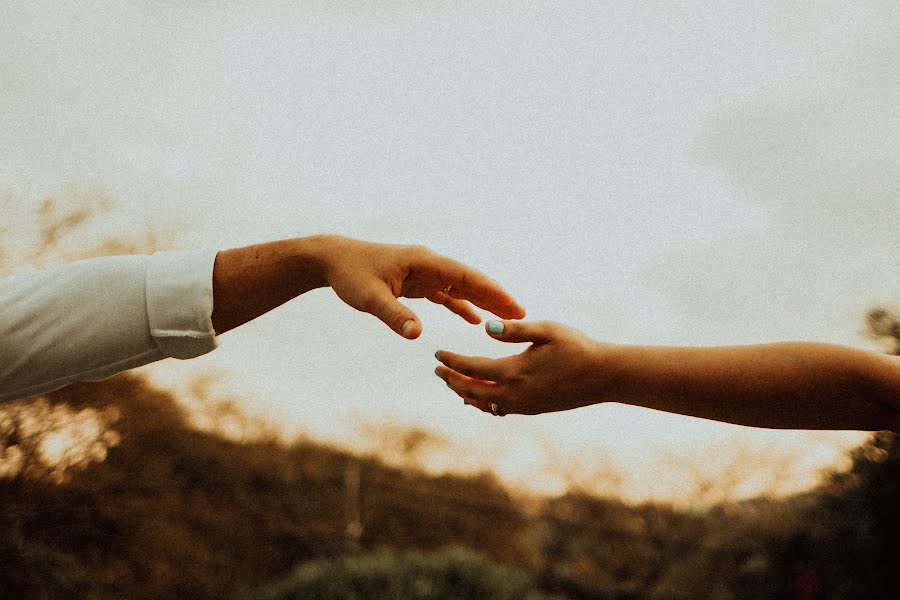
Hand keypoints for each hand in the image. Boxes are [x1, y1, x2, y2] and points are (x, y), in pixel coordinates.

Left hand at [320, 236, 525, 338]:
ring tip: (508, 318)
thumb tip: (417, 336)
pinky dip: (461, 305)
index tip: (513, 306)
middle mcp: (430, 264)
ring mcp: (425, 272)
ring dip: (483, 302)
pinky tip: (474, 320)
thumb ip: (394, 315)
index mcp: (424, 262)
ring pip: (462, 287)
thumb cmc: (351, 275)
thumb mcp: (370, 298)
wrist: (334, 260)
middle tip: (522, 315)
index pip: (465, 277)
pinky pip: (446, 294)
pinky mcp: (418, 282)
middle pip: (470, 281)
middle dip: (496, 297)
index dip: (491, 292)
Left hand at [434, 320, 615, 414]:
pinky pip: (499, 409)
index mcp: (515, 371)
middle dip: (452, 380)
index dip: (452, 361)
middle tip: (438, 370)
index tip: (437, 354)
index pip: (472, 368)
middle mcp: (515, 393)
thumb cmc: (577, 347)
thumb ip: (515, 330)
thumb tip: (487, 328)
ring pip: (484, 404)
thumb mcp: (547, 330)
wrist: (604, 376)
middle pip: (472, 391)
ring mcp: (524, 405)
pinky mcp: (533, 409)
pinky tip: (480, 398)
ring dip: (466, 394)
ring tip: (453, 383)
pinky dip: (484, 403)